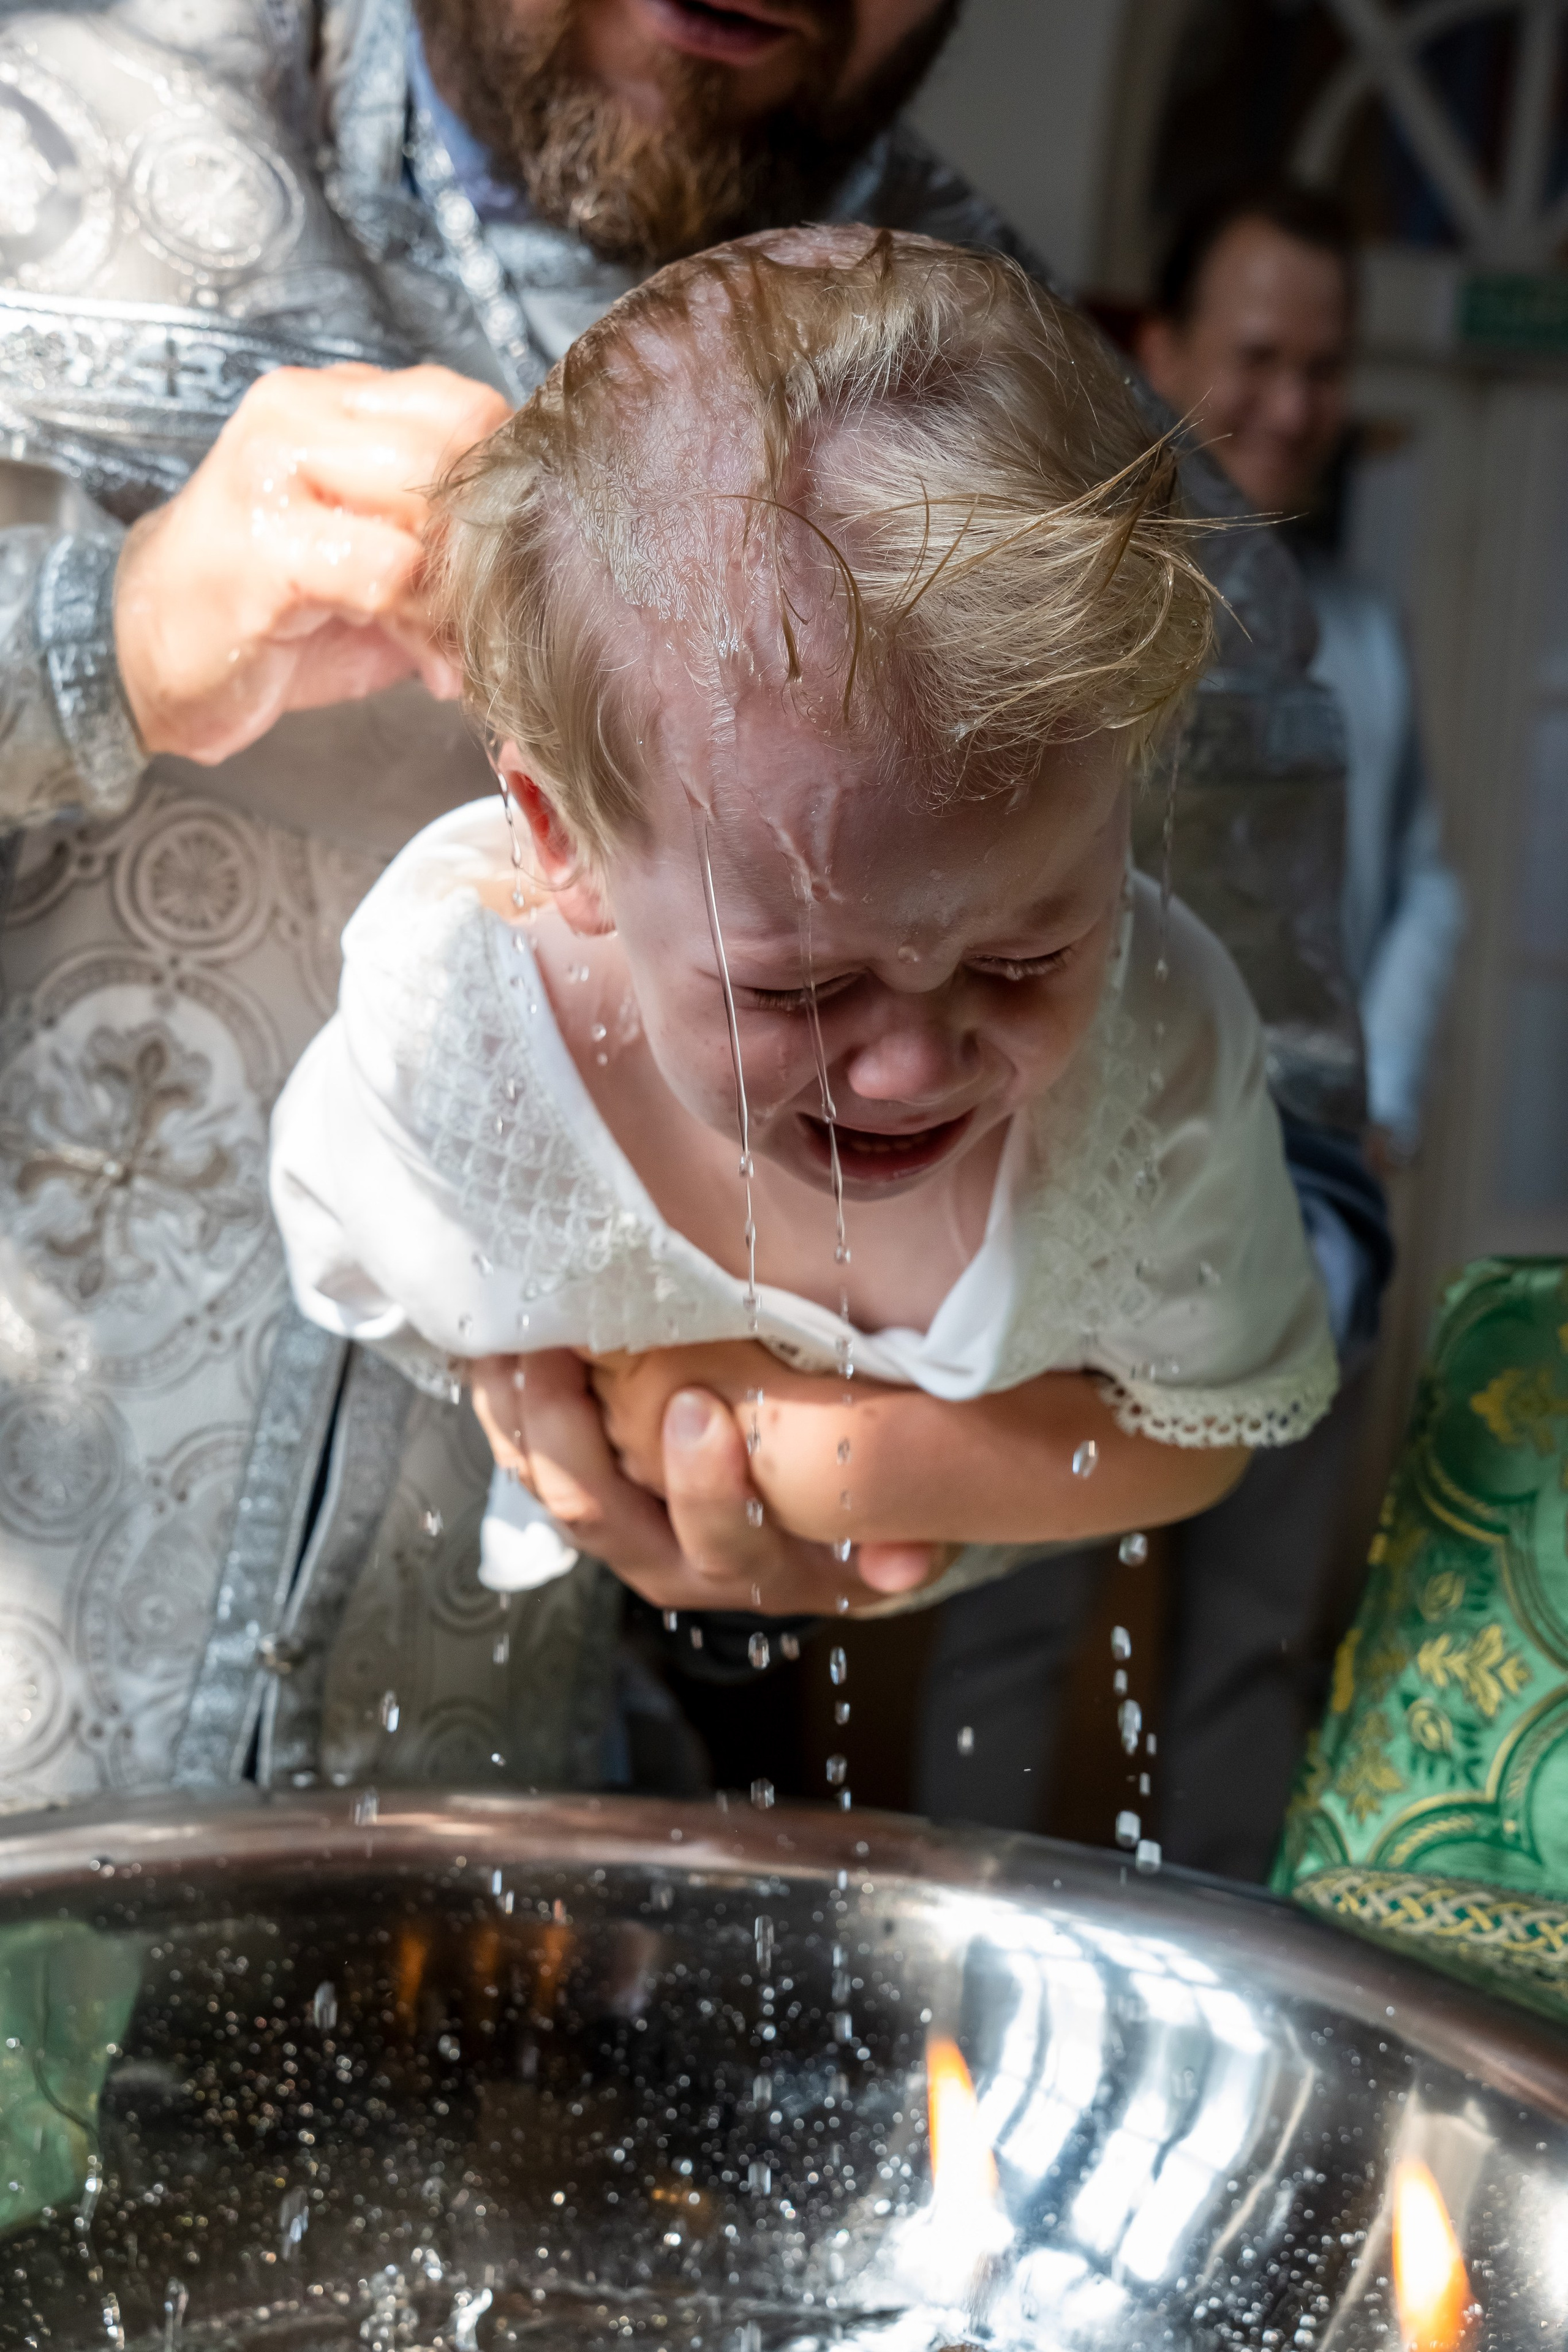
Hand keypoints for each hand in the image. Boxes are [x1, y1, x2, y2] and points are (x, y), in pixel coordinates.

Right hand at [114, 362, 509, 764]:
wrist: (146, 653)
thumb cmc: (267, 609)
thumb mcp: (370, 551)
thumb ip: (442, 529)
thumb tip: (542, 553)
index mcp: (331, 400)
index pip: (464, 403)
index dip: (507, 488)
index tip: (513, 561)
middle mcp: (299, 416)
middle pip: (457, 447)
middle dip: (492, 544)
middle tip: (493, 613)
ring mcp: (274, 473)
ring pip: (429, 505)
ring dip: (465, 594)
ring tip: (461, 648)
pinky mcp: (265, 548)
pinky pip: (390, 572)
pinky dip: (427, 627)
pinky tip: (429, 668)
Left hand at [471, 1351, 944, 1613]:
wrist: (827, 1530)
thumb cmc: (862, 1510)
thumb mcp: (900, 1529)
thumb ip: (904, 1546)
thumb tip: (904, 1560)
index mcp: (754, 1567)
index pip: (719, 1539)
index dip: (700, 1485)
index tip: (696, 1407)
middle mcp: (675, 1561)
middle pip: (599, 1510)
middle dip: (567, 1428)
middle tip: (562, 1349)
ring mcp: (627, 1530)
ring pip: (549, 1486)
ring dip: (518, 1415)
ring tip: (508, 1338)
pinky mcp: (596, 1495)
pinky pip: (530, 1461)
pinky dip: (508, 1407)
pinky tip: (495, 1349)